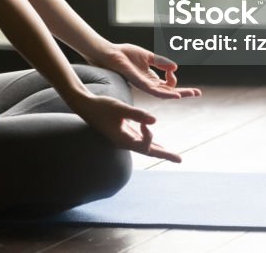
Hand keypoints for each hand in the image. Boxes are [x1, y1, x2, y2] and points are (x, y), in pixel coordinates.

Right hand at [67, 92, 181, 161]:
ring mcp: (123, 138)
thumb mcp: (120, 108)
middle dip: (165, 154)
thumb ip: (137, 114)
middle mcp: (125, 142)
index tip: (146, 122)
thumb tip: (155, 121)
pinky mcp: (122, 132)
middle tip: (180, 159)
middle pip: (149, 152)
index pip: (144, 145)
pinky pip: (139, 140)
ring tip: (171, 155)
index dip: (149, 135)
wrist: (84, 105)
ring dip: (159, 150)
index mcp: (123, 140)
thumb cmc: (101, 106)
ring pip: (144, 147)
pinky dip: (149, 142)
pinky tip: (154, 141)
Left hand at [88, 43, 201, 99]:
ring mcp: (144, 85)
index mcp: (150, 78)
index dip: (175, 80)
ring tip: (191, 94)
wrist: (110, 53)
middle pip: (169, 91)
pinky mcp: (139, 83)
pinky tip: (175, 94)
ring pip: (164, 93)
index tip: (173, 71)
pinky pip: (154, 91)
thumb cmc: (125, 54)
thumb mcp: (148, 56)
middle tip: (198, 93)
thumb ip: (161, 62)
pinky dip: (166, 93)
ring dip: (179, 94)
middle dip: (184, 92)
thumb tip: (175, 68)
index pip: (168, 85)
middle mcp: (148, 84)